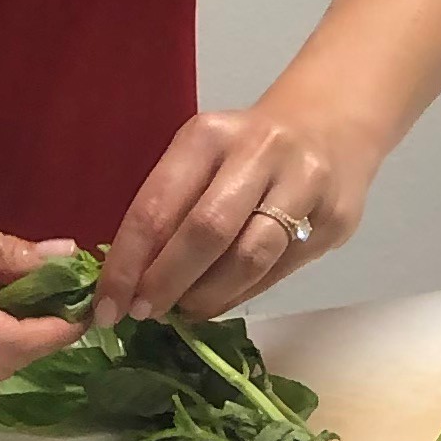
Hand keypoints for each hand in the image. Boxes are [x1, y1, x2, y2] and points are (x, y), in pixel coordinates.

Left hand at [97, 102, 375, 322]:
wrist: (330, 127)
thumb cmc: (246, 150)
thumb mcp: (201, 157)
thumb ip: (170, 208)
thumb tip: (130, 280)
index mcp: (208, 136)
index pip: (156, 206)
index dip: (127, 263)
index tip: (107, 305)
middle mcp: (258, 153)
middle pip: (206, 232)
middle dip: (167, 282)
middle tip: (144, 313)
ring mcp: (303, 185)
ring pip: (249, 258)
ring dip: (207, 296)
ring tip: (184, 311)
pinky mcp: (333, 220)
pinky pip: (278, 270)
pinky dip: (240, 294)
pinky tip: (219, 301)